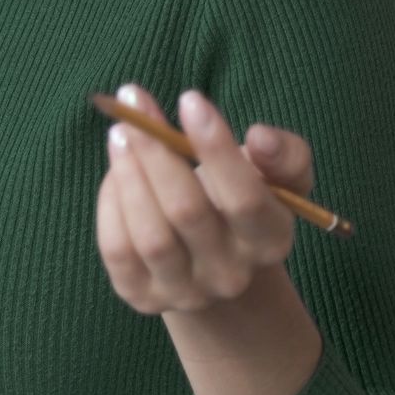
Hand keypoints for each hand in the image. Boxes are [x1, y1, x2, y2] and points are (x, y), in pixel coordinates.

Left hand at [95, 82, 315, 314]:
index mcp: (269, 240)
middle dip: (156, 149)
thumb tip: (261, 137)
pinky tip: (116, 171)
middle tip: (134, 100)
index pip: (245, 199)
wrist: (216, 262)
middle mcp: (229, 274)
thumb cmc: (246, 198)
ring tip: (120, 132)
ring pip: (150, 235)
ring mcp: (185, 291)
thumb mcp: (278, 176)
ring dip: (129, 174)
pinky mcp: (142, 296)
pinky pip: (117, 249)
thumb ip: (284, 153)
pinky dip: (110, 204)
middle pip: (187, 212)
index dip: (216, 148)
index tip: (190, 98)